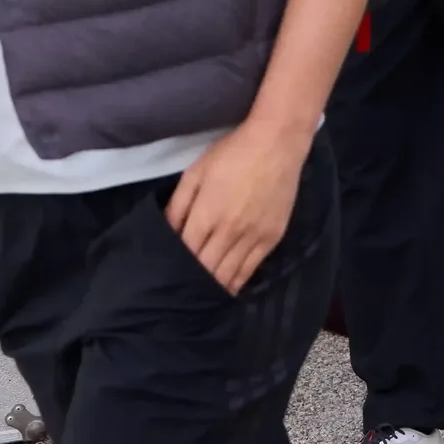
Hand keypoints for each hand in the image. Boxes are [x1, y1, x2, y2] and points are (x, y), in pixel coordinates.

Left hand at [166, 118, 309, 294]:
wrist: (276, 143)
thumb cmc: (231, 153)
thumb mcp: (195, 172)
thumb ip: (178, 205)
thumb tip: (166, 233)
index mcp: (207, 214)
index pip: (186, 253)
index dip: (175, 268)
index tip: (166, 277)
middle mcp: (229, 231)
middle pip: (206, 269)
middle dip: (192, 283)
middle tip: (180, 294)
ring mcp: (253, 237)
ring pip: (229, 275)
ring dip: (214, 288)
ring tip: (201, 299)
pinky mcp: (272, 238)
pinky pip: (251, 269)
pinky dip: (237, 282)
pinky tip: (228, 290)